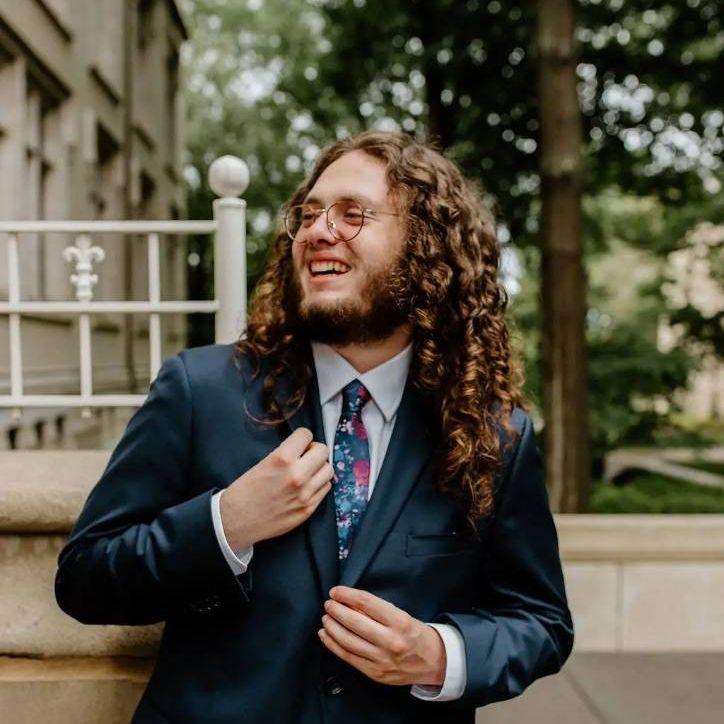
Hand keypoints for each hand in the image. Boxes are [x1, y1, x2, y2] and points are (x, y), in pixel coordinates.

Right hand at [219, 427, 332, 549]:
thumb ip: (285, 455)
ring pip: (328, 470)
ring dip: (319, 468)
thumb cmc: (244, 491)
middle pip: (323, 451)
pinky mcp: (309, 509)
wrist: (236, 522)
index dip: (302, 438)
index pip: (306, 434)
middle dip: (314, 450)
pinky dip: (319, 484)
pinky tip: (308, 486)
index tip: (298, 444)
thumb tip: (302, 450)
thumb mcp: (262, 463)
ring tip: (308, 472)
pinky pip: (325, 488)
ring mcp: (306, 493)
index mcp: (282, 459)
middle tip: (306, 456)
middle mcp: (297, 475)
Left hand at [318, 586, 445, 687]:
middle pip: (354, 622)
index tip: (335, 591)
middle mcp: (390, 641)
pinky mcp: (374, 673)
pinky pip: (348, 657)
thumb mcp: (402, 615)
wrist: (433, 663)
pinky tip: (325, 635)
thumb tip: (349, 602)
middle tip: (328, 604)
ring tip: (326, 618)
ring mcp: (381, 659)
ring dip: (332, 627)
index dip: (347, 595)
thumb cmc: (415, 633)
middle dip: (336, 610)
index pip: (366, 603)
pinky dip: (333, 645)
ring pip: (347, 641)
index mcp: (399, 621)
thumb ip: (377, 611)